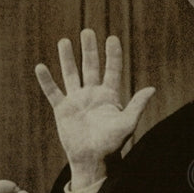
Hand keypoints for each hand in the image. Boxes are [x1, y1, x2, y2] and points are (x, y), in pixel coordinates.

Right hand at [34, 29, 155, 188]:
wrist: (93, 160)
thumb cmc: (112, 145)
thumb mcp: (127, 124)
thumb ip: (137, 105)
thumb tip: (152, 89)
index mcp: (109, 96)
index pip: (112, 69)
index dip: (112, 54)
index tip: (112, 38)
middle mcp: (93, 94)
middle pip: (90, 66)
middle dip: (89, 49)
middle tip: (87, 32)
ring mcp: (76, 100)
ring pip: (71, 74)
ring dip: (67, 58)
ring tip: (64, 41)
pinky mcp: (62, 110)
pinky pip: (53, 92)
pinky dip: (47, 80)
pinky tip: (41, 67)